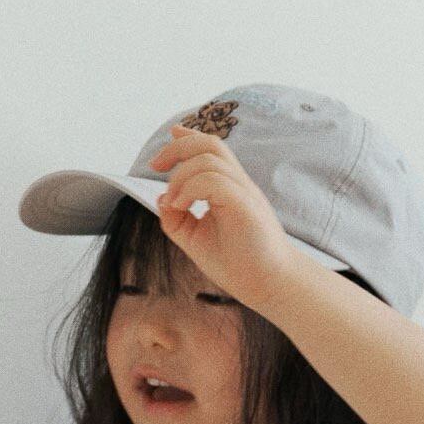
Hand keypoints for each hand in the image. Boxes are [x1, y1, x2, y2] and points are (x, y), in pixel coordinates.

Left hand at [147, 124, 310, 316]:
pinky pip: (214, 181)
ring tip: (174, 204)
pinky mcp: (244, 206)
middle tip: (155, 166)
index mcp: (230, 188)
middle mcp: (238, 184)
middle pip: (210, 144)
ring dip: (181, 177)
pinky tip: (181, 207)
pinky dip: (190, 189)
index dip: (188, 137)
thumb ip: (177, 220)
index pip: (210, 149)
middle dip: (177, 147)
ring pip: (209, 159)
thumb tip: (161, 199)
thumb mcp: (196, 239)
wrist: (268, 286)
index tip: (169, 138)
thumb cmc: (238, 264)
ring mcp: (244, 193)